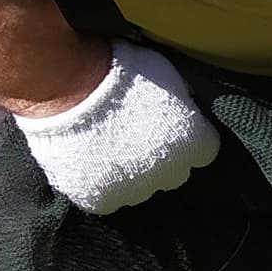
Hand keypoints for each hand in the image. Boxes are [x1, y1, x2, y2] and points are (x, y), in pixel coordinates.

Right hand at [13, 39, 218, 212]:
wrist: (66, 88)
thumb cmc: (119, 71)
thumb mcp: (169, 74)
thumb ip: (184, 99)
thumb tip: (188, 105)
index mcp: (193, 143)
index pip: (204, 151)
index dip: (187, 136)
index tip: (171, 126)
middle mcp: (169, 173)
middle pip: (174, 172)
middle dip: (161, 156)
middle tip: (135, 135)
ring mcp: (133, 190)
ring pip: (140, 187)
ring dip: (131, 172)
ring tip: (107, 146)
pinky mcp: (100, 199)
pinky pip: (108, 198)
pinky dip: (100, 184)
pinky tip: (90, 161)